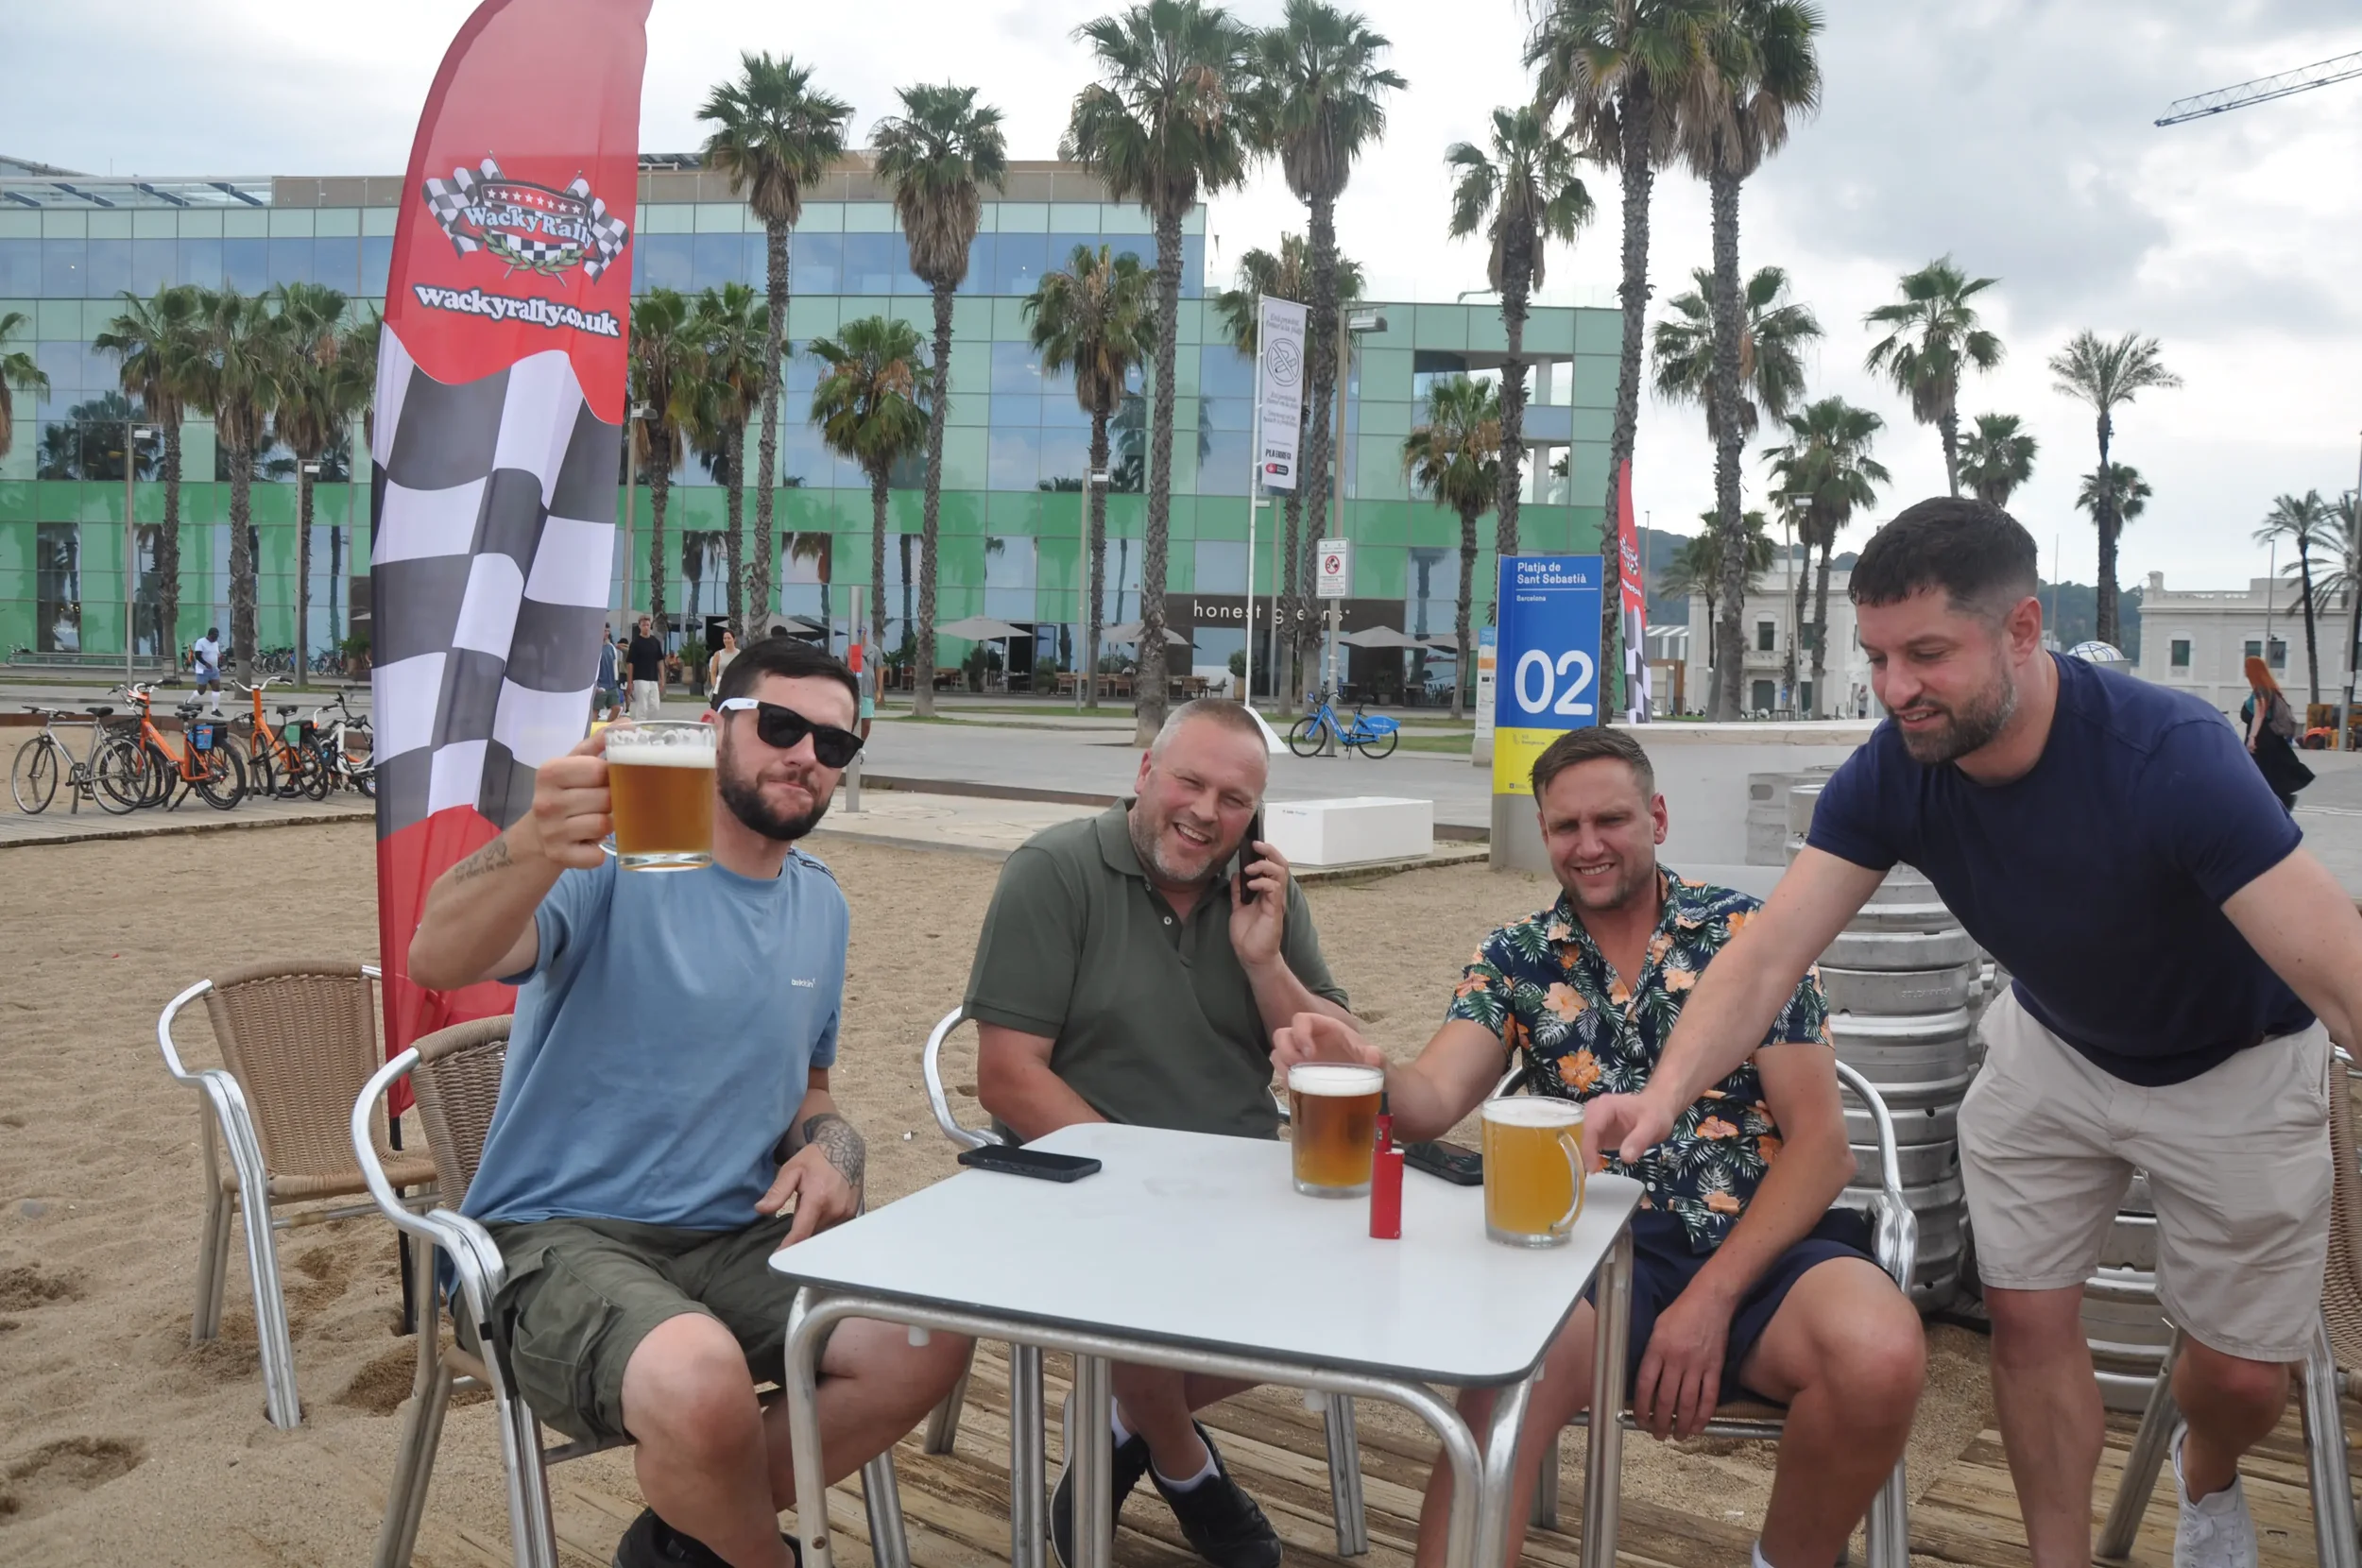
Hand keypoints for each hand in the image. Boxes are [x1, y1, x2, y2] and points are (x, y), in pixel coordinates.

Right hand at [521, 728, 613, 870]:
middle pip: (605, 798)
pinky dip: (600, 851)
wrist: (537, 834)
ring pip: (603, 825)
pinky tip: (590, 843)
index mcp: (550, 772)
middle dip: (613, 800)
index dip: (613, 774)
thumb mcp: (576, 763)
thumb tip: (628, 724)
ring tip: (598, 819)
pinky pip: (597, 856)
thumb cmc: (565, 791)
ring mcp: (551, 831)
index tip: (611, 777)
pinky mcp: (559, 856)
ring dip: (609, 824)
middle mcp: (545, 801)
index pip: (598, 770)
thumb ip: (599, 743)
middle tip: (606, 801)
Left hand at [761, 1143, 860, 1246]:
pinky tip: (821, 1210)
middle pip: (812, 1234)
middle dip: (800, 1233)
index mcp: (818, 1199)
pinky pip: (834, 1227)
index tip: (778, 1257)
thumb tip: (761, 1210)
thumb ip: (777, 1192)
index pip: (801, 1232)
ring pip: (823, 1232)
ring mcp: (846, 1212)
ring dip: (813, 1227)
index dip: (789, 1247)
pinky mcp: (853, 1212)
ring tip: (810, 1208)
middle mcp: (835, 1209)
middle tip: (794, 1219)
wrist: (845, 1147)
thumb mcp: (792, 1170)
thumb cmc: (815, 1158)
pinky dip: (824, 1224)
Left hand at [1228, 837, 1290, 968]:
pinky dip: (1262, 882)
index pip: (1274, 865)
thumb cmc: (1248, 935)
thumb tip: (1236, 875)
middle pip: (1281, 864)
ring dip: (1264, 865)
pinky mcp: (1274, 910)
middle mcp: (1275, 894)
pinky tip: (1250, 884)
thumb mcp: (1238, 907)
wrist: (1251, 956)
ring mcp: (1276, 901)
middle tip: (1255, 846)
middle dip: (1269, 851)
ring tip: (1250, 868)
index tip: (1253, 844)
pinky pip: (1273, 889)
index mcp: (1268, 892)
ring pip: (1280, 873)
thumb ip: (1238, 892)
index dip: (1267, 852)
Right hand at [1271, 1012, 1385, 1078]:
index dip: (1300, 1033)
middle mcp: (1308, 1038)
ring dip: (1282, 1065)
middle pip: (1283, 1035)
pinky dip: (1283, 1077)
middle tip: (1298, 1068)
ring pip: (1278, 1052)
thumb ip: (1376, 1056)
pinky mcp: (1297, 1071)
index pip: (1302, 1020)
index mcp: (1324, 1028)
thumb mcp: (1374, 1059)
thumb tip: (1373, 1056)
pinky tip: (1296, 1088)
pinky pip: (1281, 1070)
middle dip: (1286, 1051)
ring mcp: (1300, 1055)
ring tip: (1294, 1080)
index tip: (1309, 1054)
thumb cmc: (1367, 1064)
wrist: (1366, 1081)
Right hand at [1581, 1090, 1674, 1171]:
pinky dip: (1591, 1155)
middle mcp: (1596, 1110)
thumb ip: (1639, 1140)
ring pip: (1584, 1138)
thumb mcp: (1653, 1126)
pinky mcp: (1599, 1130)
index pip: (1591, 1127)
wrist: (1659, 1107)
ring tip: (1593, 1171)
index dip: (1589, 1148)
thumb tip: (1625, 1158)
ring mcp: (1597, 1120)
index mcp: (1606, 1105)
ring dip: (1586, 1155)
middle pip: (1584, 1132)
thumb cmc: (1656, 1113)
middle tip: (1592, 1172)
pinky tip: (1596, 1166)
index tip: (1593, 1168)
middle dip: (1584, 1152)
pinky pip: (1590, 1143)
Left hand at [1632, 1278, 1734, 1439]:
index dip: (1641, 1407)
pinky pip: (1709, 1397)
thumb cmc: (1680, 1312)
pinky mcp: (1715, 1368)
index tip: (1640, 1420)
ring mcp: (1697, 1365)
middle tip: (1657, 1434)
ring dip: (1681, 1424)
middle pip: (1666, 1399)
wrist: (1710, 1300)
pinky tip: (1698, 1426)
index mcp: (1658, 1349)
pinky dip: (1703, 1415)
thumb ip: (1651, 1354)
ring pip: (1687, 1403)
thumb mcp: (1656, 1328)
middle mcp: (1676, 1359)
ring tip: (1677, 1436)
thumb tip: (1645, 1381)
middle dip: (1660, 1422)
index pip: (1645, 1385)